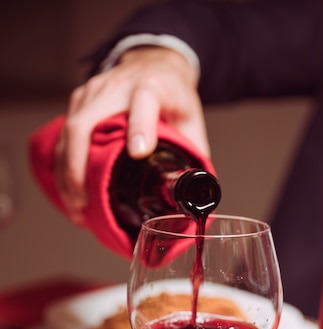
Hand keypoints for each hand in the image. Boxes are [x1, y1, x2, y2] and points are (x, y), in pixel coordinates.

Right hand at [55, 46, 209, 223]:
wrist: (153, 62)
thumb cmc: (172, 92)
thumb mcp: (190, 117)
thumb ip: (193, 151)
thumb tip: (196, 192)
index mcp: (152, 87)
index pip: (144, 101)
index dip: (140, 126)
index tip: (138, 153)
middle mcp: (116, 87)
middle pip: (85, 124)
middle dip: (78, 167)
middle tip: (85, 202)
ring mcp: (92, 93)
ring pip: (68, 133)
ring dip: (66, 174)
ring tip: (77, 207)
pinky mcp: (79, 102)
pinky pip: (62, 136)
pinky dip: (62, 167)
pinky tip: (69, 192)